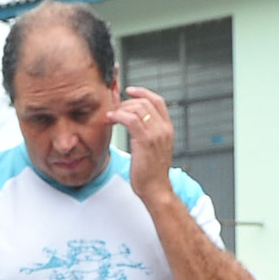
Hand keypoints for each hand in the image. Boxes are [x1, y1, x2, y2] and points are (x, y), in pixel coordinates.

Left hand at [110, 86, 176, 206]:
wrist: (155, 189)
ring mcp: (156, 134)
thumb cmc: (151, 173)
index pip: (157, 101)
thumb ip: (148, 133)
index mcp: (167, 128)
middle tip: (114, 110)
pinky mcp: (145, 141)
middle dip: (126, 102)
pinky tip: (111, 120)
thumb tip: (135, 123)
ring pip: (137, 108)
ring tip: (111, 117)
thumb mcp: (153, 149)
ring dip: (121, 109)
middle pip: (145, 102)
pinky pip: (131, 119)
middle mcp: (164, 129)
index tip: (129, 90)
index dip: (143, 92)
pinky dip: (118, 116)